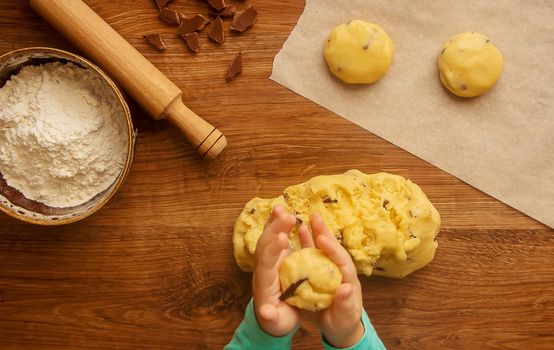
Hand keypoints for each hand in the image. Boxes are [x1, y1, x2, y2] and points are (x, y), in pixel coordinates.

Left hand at [252, 205, 299, 336]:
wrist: (272, 317)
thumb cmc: (277, 321)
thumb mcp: (276, 322)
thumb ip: (270, 317)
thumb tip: (265, 312)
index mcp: (264, 282)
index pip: (266, 263)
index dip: (272, 250)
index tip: (282, 239)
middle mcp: (264, 268)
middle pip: (266, 245)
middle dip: (274, 230)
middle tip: (286, 216)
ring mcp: (268, 260)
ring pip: (268, 238)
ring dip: (274, 223)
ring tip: (282, 208)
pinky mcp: (275, 256)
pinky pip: (275, 237)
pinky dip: (277, 224)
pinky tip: (283, 211)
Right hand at [298, 213, 363, 347]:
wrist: (339, 328)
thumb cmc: (342, 324)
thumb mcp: (344, 317)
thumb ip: (345, 304)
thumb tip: (346, 288)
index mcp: (347, 280)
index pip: (342, 261)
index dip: (332, 250)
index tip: (322, 239)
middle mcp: (338, 271)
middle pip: (333, 248)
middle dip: (324, 232)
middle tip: (315, 216)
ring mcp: (328, 270)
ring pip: (322, 248)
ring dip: (316, 232)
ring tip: (309, 217)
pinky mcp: (318, 272)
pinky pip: (312, 255)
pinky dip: (307, 243)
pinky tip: (300, 231)